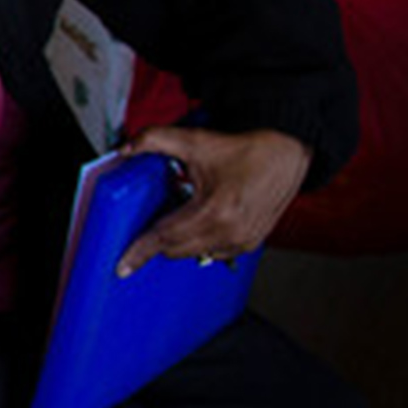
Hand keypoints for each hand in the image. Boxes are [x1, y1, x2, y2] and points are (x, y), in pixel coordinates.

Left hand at [114, 124, 309, 274]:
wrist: (286, 155)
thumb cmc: (247, 151)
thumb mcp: (195, 140)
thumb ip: (154, 140)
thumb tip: (125, 148)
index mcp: (214, 211)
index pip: (165, 238)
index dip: (139, 252)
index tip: (121, 267)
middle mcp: (230, 232)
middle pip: (175, 250)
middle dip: (157, 239)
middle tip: (152, 217)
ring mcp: (242, 241)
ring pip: (193, 253)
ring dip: (179, 239)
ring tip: (183, 211)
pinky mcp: (250, 243)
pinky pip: (213, 252)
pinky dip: (200, 240)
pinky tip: (201, 218)